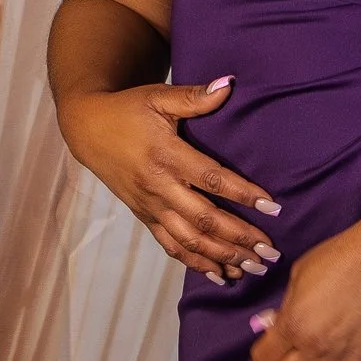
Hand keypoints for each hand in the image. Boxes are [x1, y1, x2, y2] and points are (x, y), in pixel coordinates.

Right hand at [56, 75, 280, 281]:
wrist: (88, 130)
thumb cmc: (128, 110)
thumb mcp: (157, 97)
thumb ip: (193, 96)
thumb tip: (227, 84)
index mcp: (166, 156)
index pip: (211, 179)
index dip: (242, 194)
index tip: (273, 206)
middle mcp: (158, 187)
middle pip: (204, 219)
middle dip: (239, 238)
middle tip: (271, 252)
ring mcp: (151, 206)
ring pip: (189, 240)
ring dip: (223, 257)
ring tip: (254, 268)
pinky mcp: (145, 217)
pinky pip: (171, 246)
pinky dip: (196, 263)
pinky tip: (222, 276)